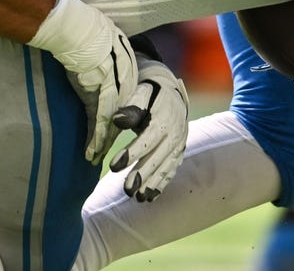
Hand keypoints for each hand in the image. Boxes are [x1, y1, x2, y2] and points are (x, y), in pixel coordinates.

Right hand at [28, 0, 138, 163]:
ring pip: (112, 120)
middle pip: (121, 111)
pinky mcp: (101, 92)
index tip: (112, 128)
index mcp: (127, 62)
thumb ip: (102, 54)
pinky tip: (92, 152)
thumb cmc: (80, 27)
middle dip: (112, 133)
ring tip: (95, 158)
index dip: (118, 114)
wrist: (74, 25)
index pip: (124, 95)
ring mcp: (115, 85)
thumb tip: (94, 59)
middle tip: (105, 151)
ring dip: (103, 142)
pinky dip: (96, 138)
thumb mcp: (99, 40)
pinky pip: (101, 120)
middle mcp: (125, 76)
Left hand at [109, 54, 188, 201]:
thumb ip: (131, 107)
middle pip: (157, 157)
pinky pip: (171, 170)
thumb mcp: (141, 94)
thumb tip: (117, 120)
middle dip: (142, 175)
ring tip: (138, 198)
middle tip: (127, 190)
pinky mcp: (179, 153)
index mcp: (164, 119)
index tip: (113, 166)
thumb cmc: (151, 95)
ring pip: (165, 167)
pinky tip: (150, 197)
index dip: (130, 153)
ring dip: (152, 183)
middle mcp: (175, 134)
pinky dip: (161, 184)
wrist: (173, 96)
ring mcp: (179, 145)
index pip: (146, 139)